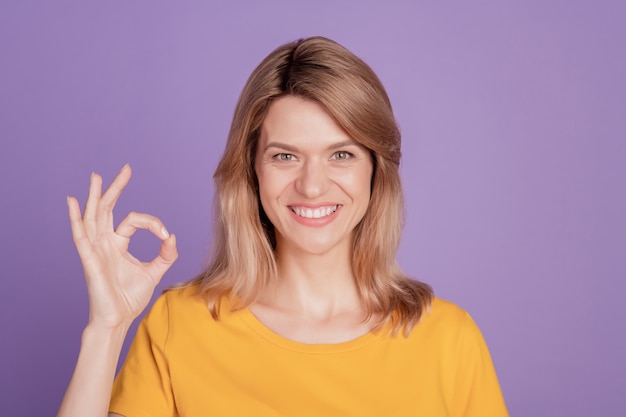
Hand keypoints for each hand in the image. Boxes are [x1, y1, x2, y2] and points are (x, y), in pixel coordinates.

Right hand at [67, 164, 177, 327]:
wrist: (119, 319)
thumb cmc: (130, 298)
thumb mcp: (154, 272)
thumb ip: (165, 255)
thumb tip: (172, 236)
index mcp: (118, 244)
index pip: (133, 221)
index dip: (152, 224)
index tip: (164, 235)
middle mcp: (104, 243)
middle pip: (107, 209)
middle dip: (116, 188)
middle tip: (126, 169)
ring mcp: (95, 250)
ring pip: (93, 217)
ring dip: (95, 196)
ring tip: (96, 177)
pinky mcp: (90, 260)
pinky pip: (80, 236)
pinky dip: (76, 219)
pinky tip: (72, 202)